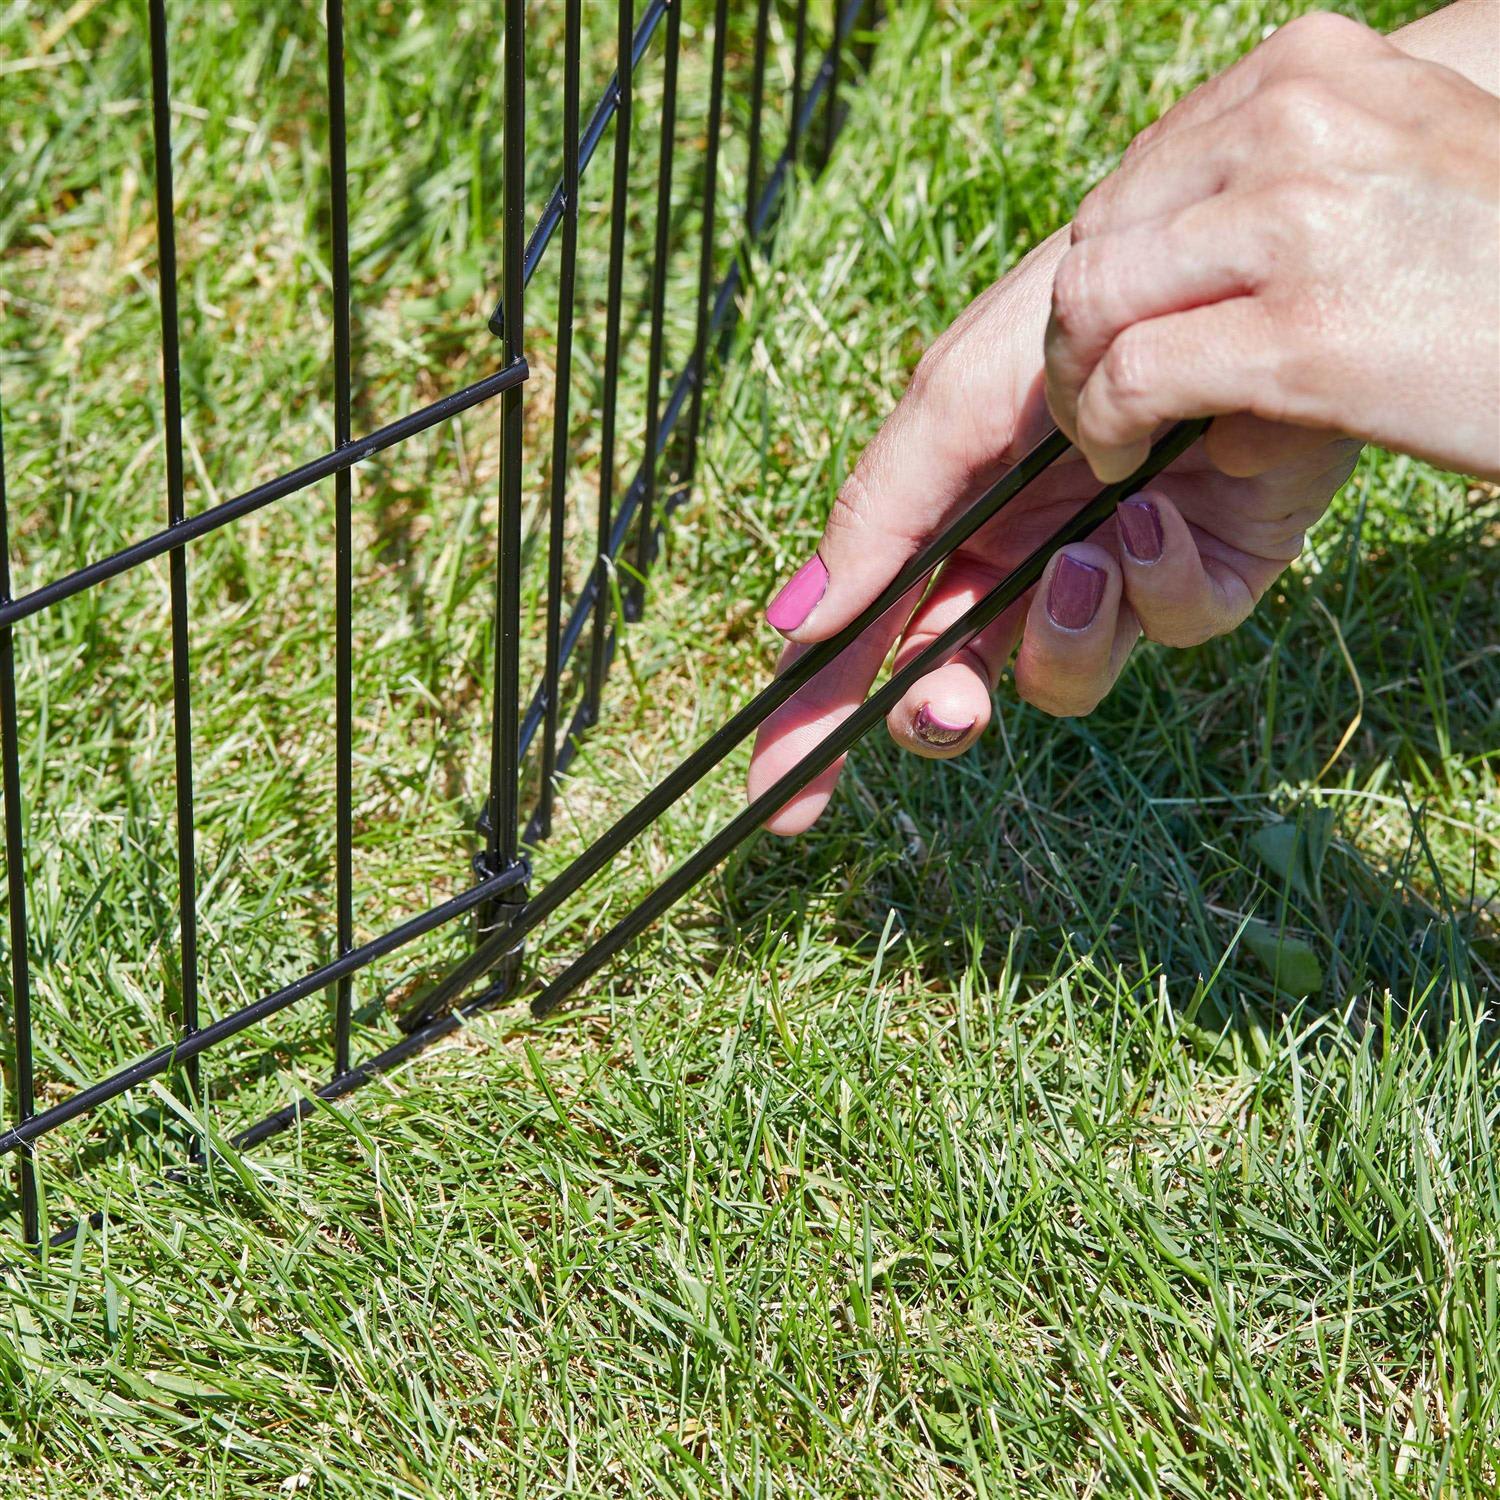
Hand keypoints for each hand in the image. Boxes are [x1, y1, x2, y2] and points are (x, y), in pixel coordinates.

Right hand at [747, 225, 1359, 833]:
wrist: (1211, 271)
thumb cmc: (1066, 320)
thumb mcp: (950, 408)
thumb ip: (875, 516)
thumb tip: (795, 624)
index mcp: (939, 526)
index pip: (858, 640)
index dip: (812, 717)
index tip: (774, 797)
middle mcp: (1016, 561)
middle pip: (949, 682)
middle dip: (940, 710)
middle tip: (947, 708)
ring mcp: (1108, 576)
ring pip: (1059, 678)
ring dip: (1061, 636)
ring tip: (1082, 562)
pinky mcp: (1203, 573)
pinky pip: (1168, 629)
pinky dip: (1156, 584)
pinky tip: (1160, 513)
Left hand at [1046, 11, 1499, 484]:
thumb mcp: (1400, 165)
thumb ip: (1289, 174)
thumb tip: (1173, 235)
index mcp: (1313, 71)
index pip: (1139, 172)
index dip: (1111, 266)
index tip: (1125, 331)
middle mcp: (1295, 122)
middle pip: (1098, 233)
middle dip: (1081, 328)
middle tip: (1100, 396)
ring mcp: (1297, 222)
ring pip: (1092, 303)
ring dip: (1081, 383)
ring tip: (1111, 433)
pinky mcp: (1300, 334)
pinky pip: (1130, 381)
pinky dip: (1106, 431)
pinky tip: (1128, 460)